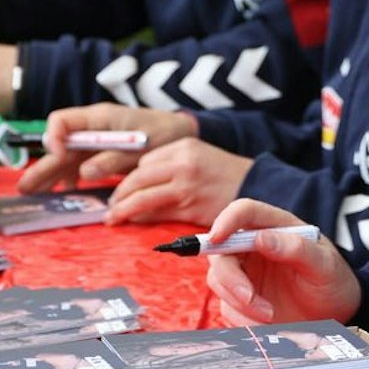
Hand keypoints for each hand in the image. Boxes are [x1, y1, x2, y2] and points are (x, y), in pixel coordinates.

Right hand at [17, 104, 196, 193]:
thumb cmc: (164, 133)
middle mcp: (92, 130)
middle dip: (42, 167)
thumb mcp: (141, 145)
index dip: (55, 138)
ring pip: (67, 159)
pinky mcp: (103, 156)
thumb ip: (112, 158)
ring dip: (52, 177)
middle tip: (24, 189)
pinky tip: (67, 193)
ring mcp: (96, 143)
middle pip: (59, 146)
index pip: (62, 121)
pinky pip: (80, 167)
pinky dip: (72, 180)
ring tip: (38, 196)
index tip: (60, 156)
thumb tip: (84, 173)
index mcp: (99, 118)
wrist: (182, 132)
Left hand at [105, 138, 252, 225]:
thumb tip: (136, 183)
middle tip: (110, 206)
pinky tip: (134, 222)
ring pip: (142, 198)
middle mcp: (183, 163)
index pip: (143, 161)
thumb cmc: (224, 174)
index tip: (121, 188)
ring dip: (123, 210)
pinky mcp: (190, 208)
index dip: (129, 177)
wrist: (258, 186)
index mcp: (183, 146)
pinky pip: (157, 214)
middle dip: (119, 194)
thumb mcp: (198, 155)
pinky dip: (141, 219)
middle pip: (137, 178)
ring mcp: (186, 186)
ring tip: (114, 217)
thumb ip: (170, 163)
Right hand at [203, 198, 359, 325]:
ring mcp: (245, 273)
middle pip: (220, 251)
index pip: (243, 212)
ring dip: (240, 303)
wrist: (335, 314)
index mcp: (275, 226)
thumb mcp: (324, 264)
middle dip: (230, 277)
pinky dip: (242, 319)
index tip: (218, 238)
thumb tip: (261, 238)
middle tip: (250, 298)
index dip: (226, 220)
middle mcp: (254, 246)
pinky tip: (266, 325)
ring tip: (271, 315)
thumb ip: (296, 248)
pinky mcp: (240, 298)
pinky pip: (227, 307)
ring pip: (218, 281)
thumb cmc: (332, 280)